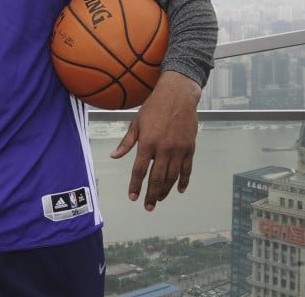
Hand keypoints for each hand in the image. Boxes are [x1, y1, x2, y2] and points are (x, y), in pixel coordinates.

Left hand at [109, 71, 200, 210]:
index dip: (135, 185)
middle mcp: (164, 149)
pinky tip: (178, 190)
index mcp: (148, 143)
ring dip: (166, 191)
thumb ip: (126, 142)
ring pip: (172, 177)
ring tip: (159, 199)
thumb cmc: (153, 108)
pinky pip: (187, 169)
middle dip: (152, 195)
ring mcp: (179, 150)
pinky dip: (183, 181)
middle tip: (148, 207)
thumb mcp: (136, 123)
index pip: (139, 170)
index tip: (132, 197)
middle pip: (157, 178)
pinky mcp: (190, 148)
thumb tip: (114, 156)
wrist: (177, 96)